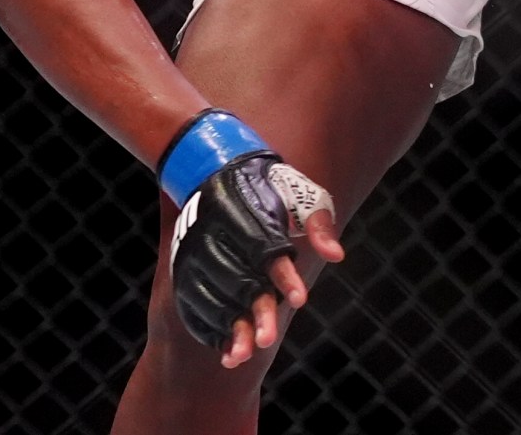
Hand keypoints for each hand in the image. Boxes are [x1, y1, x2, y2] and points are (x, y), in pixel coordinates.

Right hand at [158, 110, 347, 366]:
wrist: (214, 165)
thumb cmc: (268, 183)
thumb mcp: (299, 193)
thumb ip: (317, 225)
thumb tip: (337, 256)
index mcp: (251, 216)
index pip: (267, 250)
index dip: (284, 276)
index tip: (301, 301)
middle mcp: (220, 235)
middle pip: (239, 280)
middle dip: (255, 312)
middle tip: (270, 340)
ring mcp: (197, 251)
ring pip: (213, 295)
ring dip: (228, 327)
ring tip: (243, 355)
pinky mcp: (183, 264)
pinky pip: (192, 300)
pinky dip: (207, 326)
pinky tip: (223, 347)